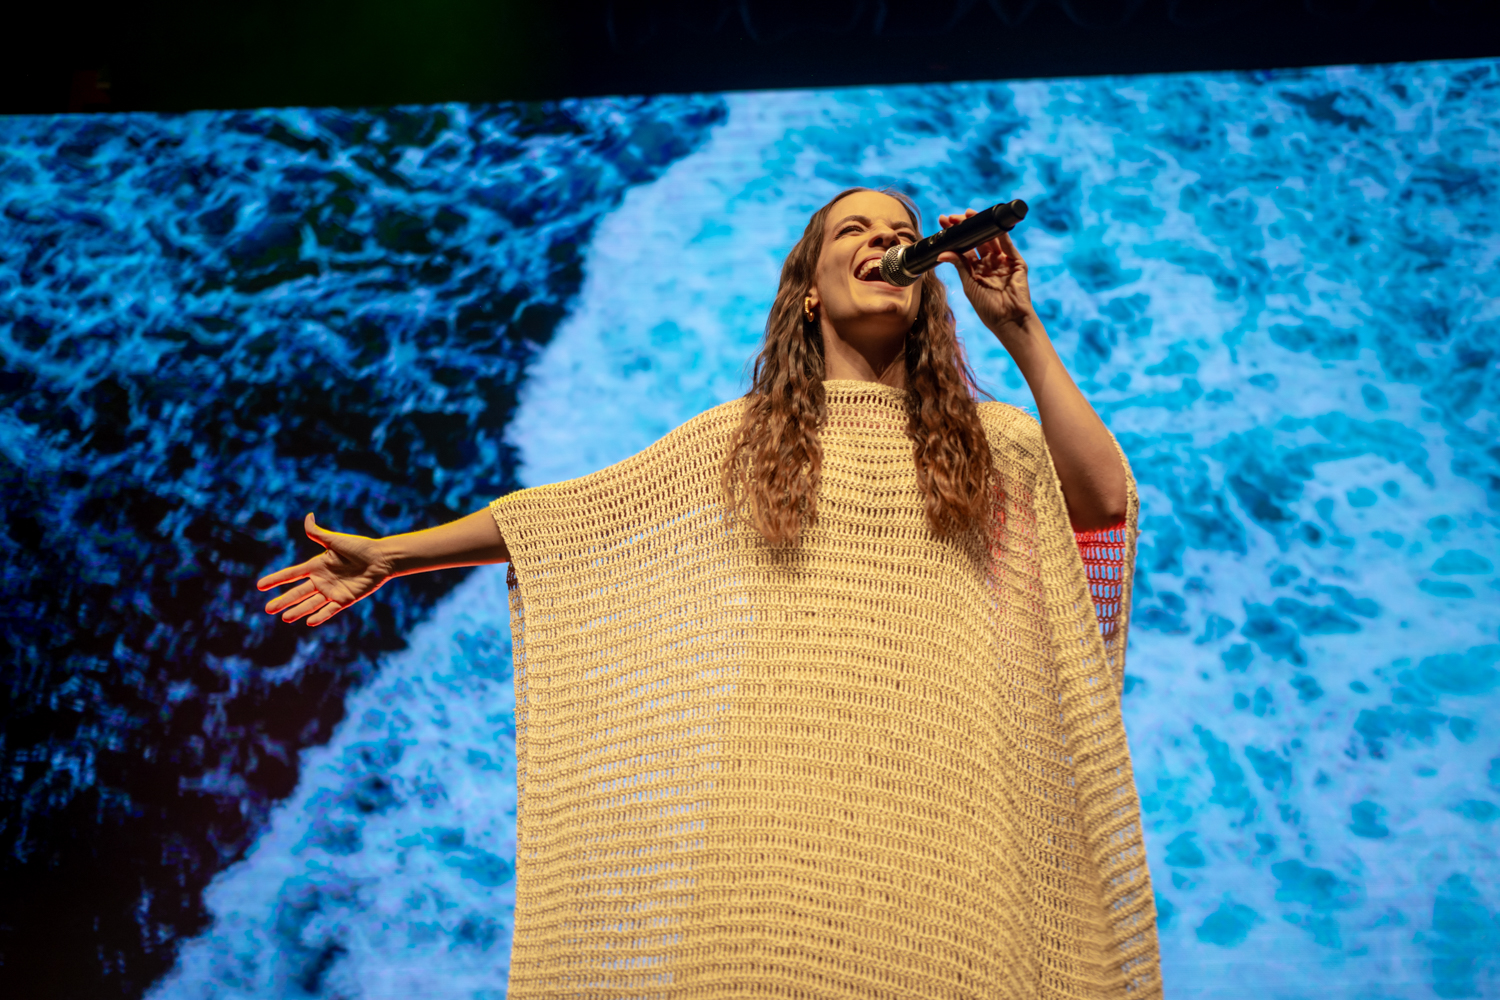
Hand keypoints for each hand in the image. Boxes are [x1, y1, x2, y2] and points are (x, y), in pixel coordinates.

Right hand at [257, 513, 393, 625]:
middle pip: (298, 593)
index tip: (260, 586)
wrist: (381, 559)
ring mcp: (332, 591)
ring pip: (311, 603)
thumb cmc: (360, 547)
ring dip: (298, 611)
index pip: (291, 574)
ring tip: (285, 618)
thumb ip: (318, 533)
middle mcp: (322, 580)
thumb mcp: (336, 541)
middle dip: (283, 601)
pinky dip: (321, 616)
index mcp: (316, 565)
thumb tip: (308, 516)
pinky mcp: (345, 599)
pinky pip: (330, 610)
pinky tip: (309, 622)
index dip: (276, 579)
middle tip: (268, 609)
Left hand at [936, 209, 1035, 338]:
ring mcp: (1003, 262)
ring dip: (981, 226)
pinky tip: (990, 223)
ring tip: (968, 215)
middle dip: (965, 227)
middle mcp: (988, 264)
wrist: (1009, 320)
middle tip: (953, 217)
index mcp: (975, 271)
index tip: (943, 223)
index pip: (963, 248)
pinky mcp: (1017, 262)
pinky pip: (1008, 245)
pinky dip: (1000, 233)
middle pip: (976, 240)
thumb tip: (942, 252)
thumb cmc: (988, 309)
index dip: (955, 236)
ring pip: (991, 239)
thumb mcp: (970, 285)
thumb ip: (960, 266)